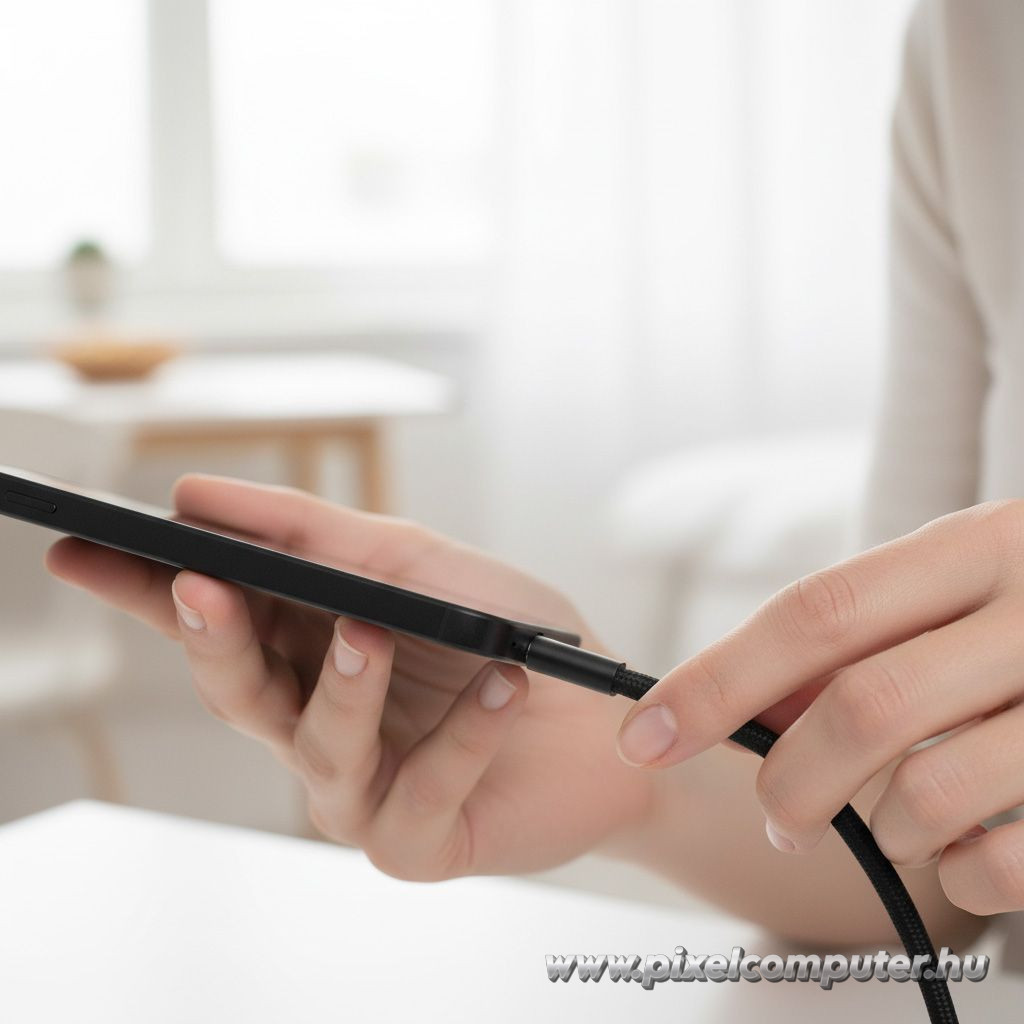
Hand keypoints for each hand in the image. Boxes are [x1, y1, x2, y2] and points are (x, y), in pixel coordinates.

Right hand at [47, 475, 650, 879]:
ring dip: (343, 684)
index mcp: (311, 651)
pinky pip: (416, 791)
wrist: (613, 720)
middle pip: (236, 687)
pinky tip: (501, 687)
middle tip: (200, 584)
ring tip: (372, 629)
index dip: (141, 588)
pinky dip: (461, 734)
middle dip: (213, 636)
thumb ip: (322, 535)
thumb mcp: (424, 565)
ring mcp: (362, 788)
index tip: (79, 547)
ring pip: (313, 746)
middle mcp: (320, 722)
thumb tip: (202, 494)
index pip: (212, 619)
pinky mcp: (414, 841)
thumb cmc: (516, 636)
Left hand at [615, 500, 1023, 915]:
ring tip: (887, 823)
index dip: (716, 680)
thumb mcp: (955, 587)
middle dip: (793, 779)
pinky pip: (1002, 863)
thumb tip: (745, 704)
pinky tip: (964, 849)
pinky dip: (957, 875)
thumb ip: (860, 633)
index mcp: (977, 546)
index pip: (815, 613)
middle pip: (863, 709)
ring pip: (930, 794)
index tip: (644, 734)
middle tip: (778, 814)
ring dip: (878, 829)